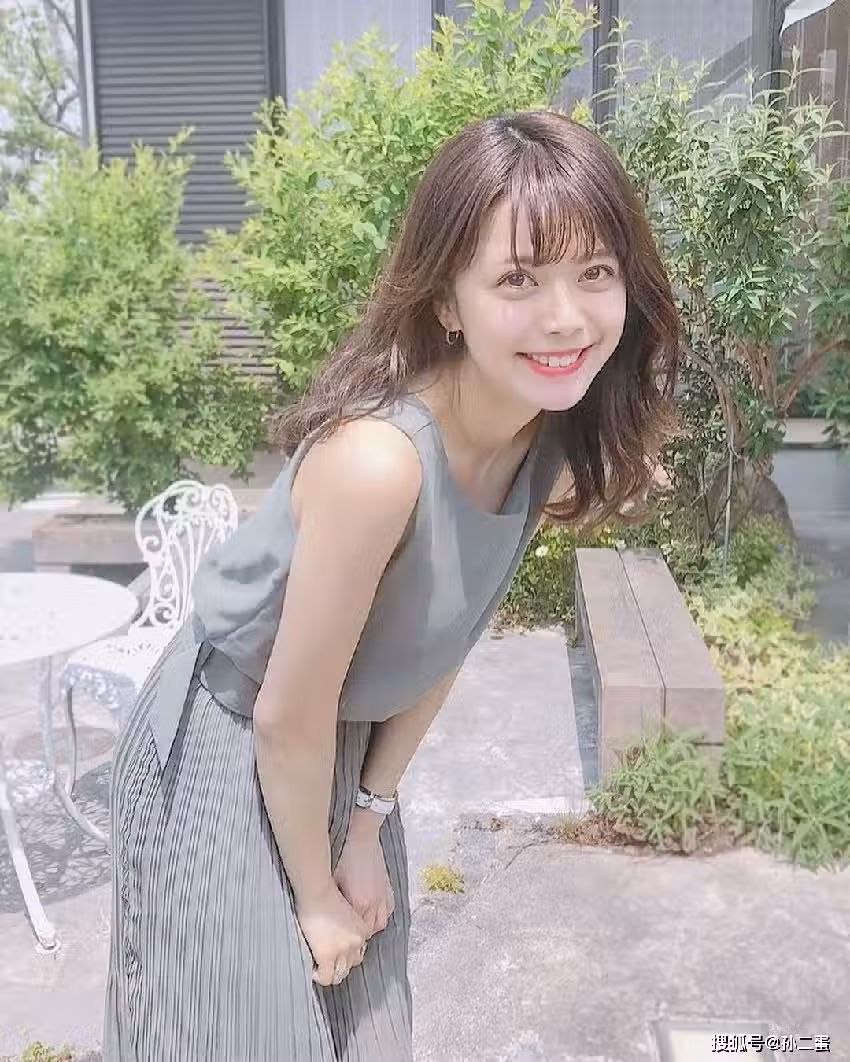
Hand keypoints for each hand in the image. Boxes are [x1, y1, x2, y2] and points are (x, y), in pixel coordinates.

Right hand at [295, 881, 368, 986]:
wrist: (317, 890)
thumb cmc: (326, 894)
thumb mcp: (346, 910)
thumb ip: (348, 926)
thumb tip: (338, 938)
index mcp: (363, 929)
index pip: (359, 952)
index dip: (345, 954)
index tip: (334, 953)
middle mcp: (357, 941)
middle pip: (351, 964)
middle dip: (338, 965)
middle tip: (325, 962)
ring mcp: (343, 949)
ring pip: (340, 974)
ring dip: (329, 972)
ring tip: (317, 966)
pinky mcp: (327, 954)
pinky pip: (326, 977)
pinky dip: (318, 976)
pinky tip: (311, 968)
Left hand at [333, 811, 394, 938]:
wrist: (361, 836)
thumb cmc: (344, 856)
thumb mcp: (333, 880)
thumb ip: (334, 901)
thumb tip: (328, 915)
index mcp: (359, 902)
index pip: (355, 930)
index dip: (347, 935)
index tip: (339, 936)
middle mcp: (374, 902)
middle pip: (369, 930)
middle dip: (359, 934)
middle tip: (348, 932)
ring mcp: (382, 895)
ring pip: (381, 922)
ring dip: (371, 926)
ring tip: (360, 924)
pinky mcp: (387, 887)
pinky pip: (388, 909)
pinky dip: (381, 914)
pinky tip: (373, 911)